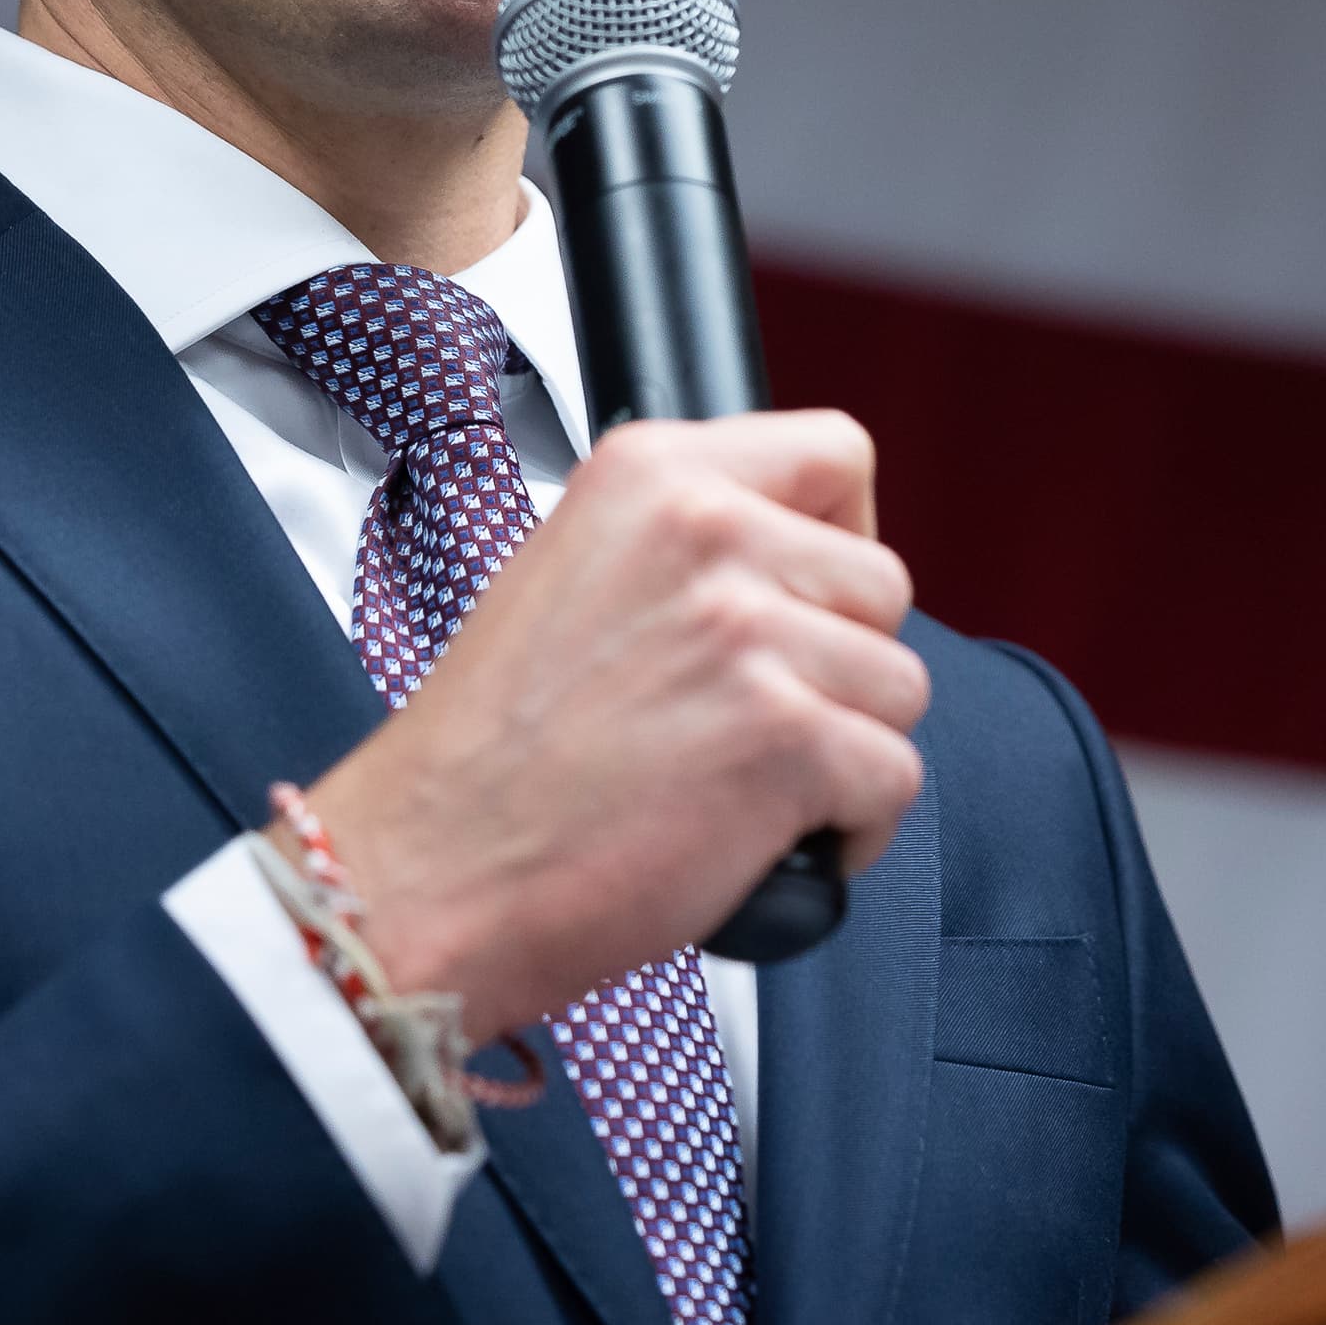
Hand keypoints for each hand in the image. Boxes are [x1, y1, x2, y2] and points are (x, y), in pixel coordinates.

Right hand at [306, 412, 930, 1039]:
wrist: (426, 871)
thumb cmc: (485, 755)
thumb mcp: (567, 571)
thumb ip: (681, 542)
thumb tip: (787, 559)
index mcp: (651, 474)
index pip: (832, 453)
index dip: (843, 533)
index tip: (814, 595)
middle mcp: (708, 532)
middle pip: (881, 583)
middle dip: (839, 663)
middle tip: (753, 720)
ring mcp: (751, 634)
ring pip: (898, 686)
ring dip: (845, 750)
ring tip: (748, 786)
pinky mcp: (788, 739)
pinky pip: (894, 778)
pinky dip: (852, 830)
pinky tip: (770, 842)